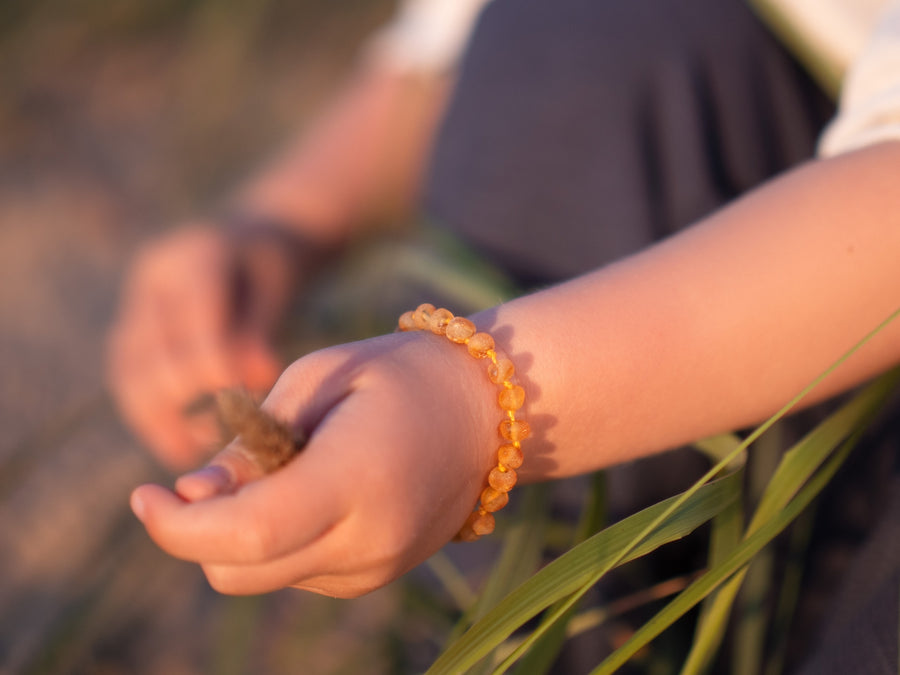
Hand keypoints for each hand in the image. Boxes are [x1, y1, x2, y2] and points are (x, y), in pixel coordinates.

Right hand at [107, 225, 288, 469]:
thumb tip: (258, 378)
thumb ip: (261, 328)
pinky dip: (150, 414)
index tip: (241, 409)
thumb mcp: (278, 286)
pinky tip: (182, 442)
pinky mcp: (131, 322)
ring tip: (191, 452)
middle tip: (218, 439)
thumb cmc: (274, 263)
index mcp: (197, 256)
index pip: (194, 321)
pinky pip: (129, 375)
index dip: (212, 368)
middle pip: (151, 350)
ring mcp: (137, 298)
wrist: (251, 237)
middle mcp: (156, 275)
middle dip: (182, 401)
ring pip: (129, 370)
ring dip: (155, 419)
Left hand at [129, 331, 497, 596]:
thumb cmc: (396, 375)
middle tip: (209, 474)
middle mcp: (369, 541)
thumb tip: (189, 498)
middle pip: (240, 570)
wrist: (484, 412)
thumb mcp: (316, 379)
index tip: (143, 493)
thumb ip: (249, 443)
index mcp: (356, 479)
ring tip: (286, 468)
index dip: (176, 526)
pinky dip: (277, 540)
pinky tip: (309, 490)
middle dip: (198, 531)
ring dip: (240, 533)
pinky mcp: (376, 576)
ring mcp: (376, 568)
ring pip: (261, 576)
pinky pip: (295, 573)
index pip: (244, 534)